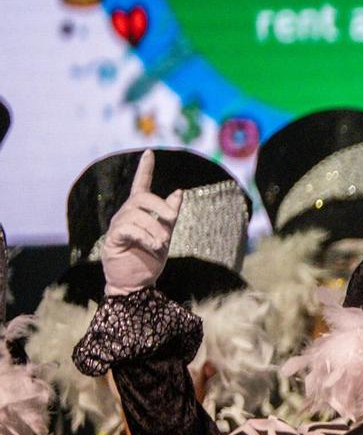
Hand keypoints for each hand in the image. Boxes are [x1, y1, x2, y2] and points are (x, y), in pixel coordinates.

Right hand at [100, 152, 182, 297]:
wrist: (137, 283)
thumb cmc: (149, 258)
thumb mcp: (166, 234)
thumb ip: (170, 214)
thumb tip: (179, 191)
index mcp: (140, 211)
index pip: (141, 185)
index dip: (145, 168)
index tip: (149, 152)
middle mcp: (126, 214)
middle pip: (142, 197)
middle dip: (160, 206)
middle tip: (171, 219)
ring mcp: (117, 226)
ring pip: (138, 216)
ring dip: (155, 229)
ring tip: (161, 243)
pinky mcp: (112, 239)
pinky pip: (129, 230)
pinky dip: (145, 237)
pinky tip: (153, 246)